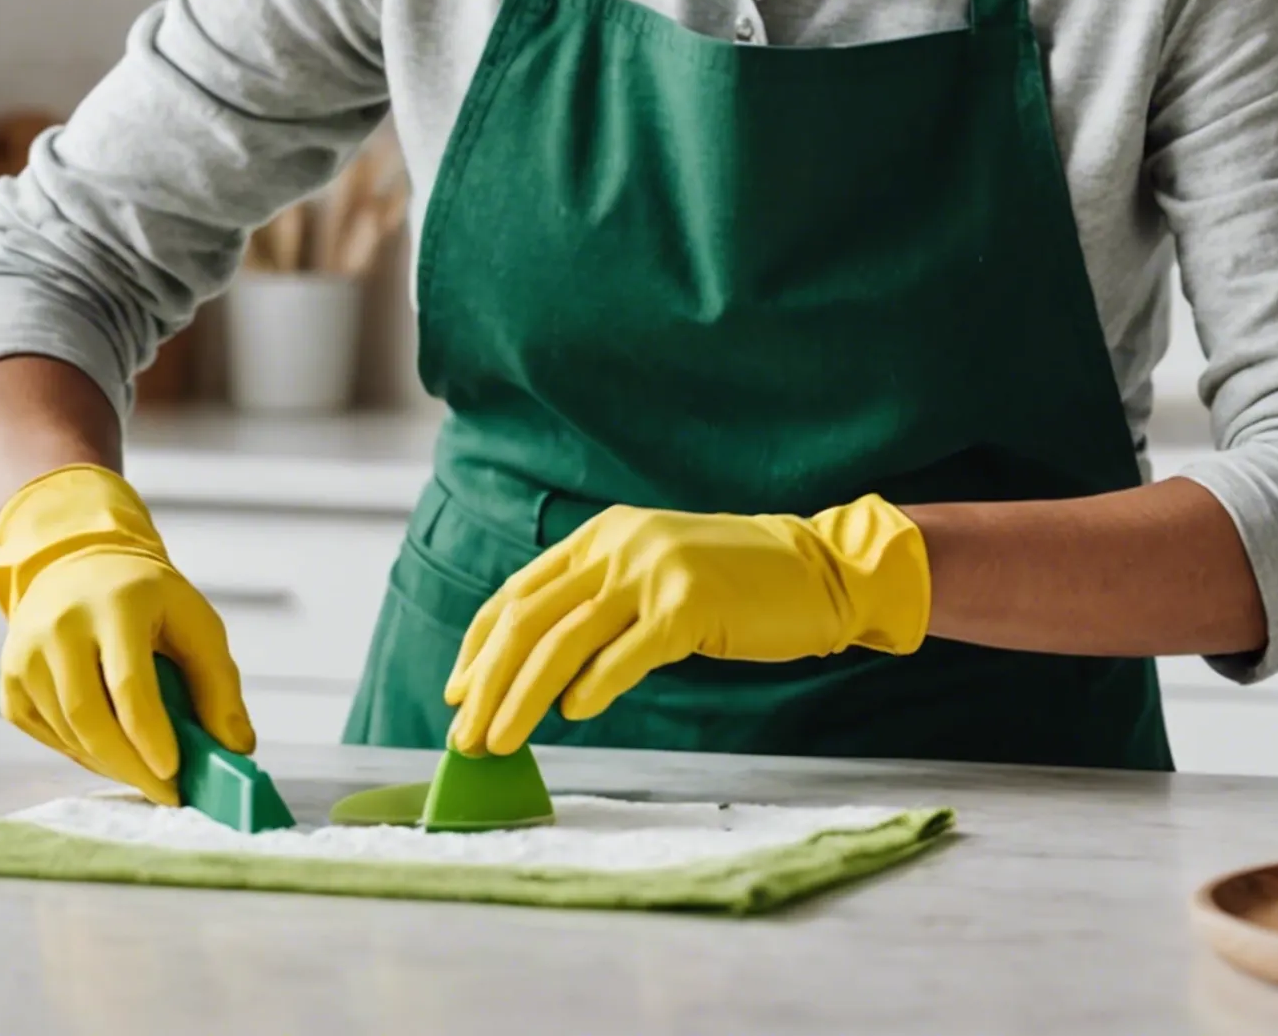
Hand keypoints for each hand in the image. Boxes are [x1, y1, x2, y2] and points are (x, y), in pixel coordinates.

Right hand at [0, 464, 252, 802]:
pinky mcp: (9, 680)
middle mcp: (60, 628)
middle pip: (88, 716)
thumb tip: (236, 747)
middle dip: (130, 766)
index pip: (128, 683)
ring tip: (147, 773)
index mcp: (114, 606)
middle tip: (166, 794)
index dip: (151, 735)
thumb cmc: (147, 599)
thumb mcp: (195, 621)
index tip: (174, 773)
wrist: (79, 565)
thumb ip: (219, 682)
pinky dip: (81, 754)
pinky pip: (45, 734)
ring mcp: (25, 655)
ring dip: (110, 764)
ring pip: (66, 732)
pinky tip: (111, 752)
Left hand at [443, 495, 929, 755]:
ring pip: (563, 641)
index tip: (458, 691)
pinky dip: (593, 687)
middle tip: (467, 735)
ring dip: (522, 699)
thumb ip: (599, 608)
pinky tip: (574, 715)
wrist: (818, 570)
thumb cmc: (736, 586)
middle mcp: (620, 544)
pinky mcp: (690, 605)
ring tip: (500, 742)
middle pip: (529, 619)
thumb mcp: (653, 575)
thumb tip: (544, 679)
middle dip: (488, 682)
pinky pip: (625, 654)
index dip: (479, 646)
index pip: (519, 593)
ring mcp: (655, 571)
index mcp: (602, 535)